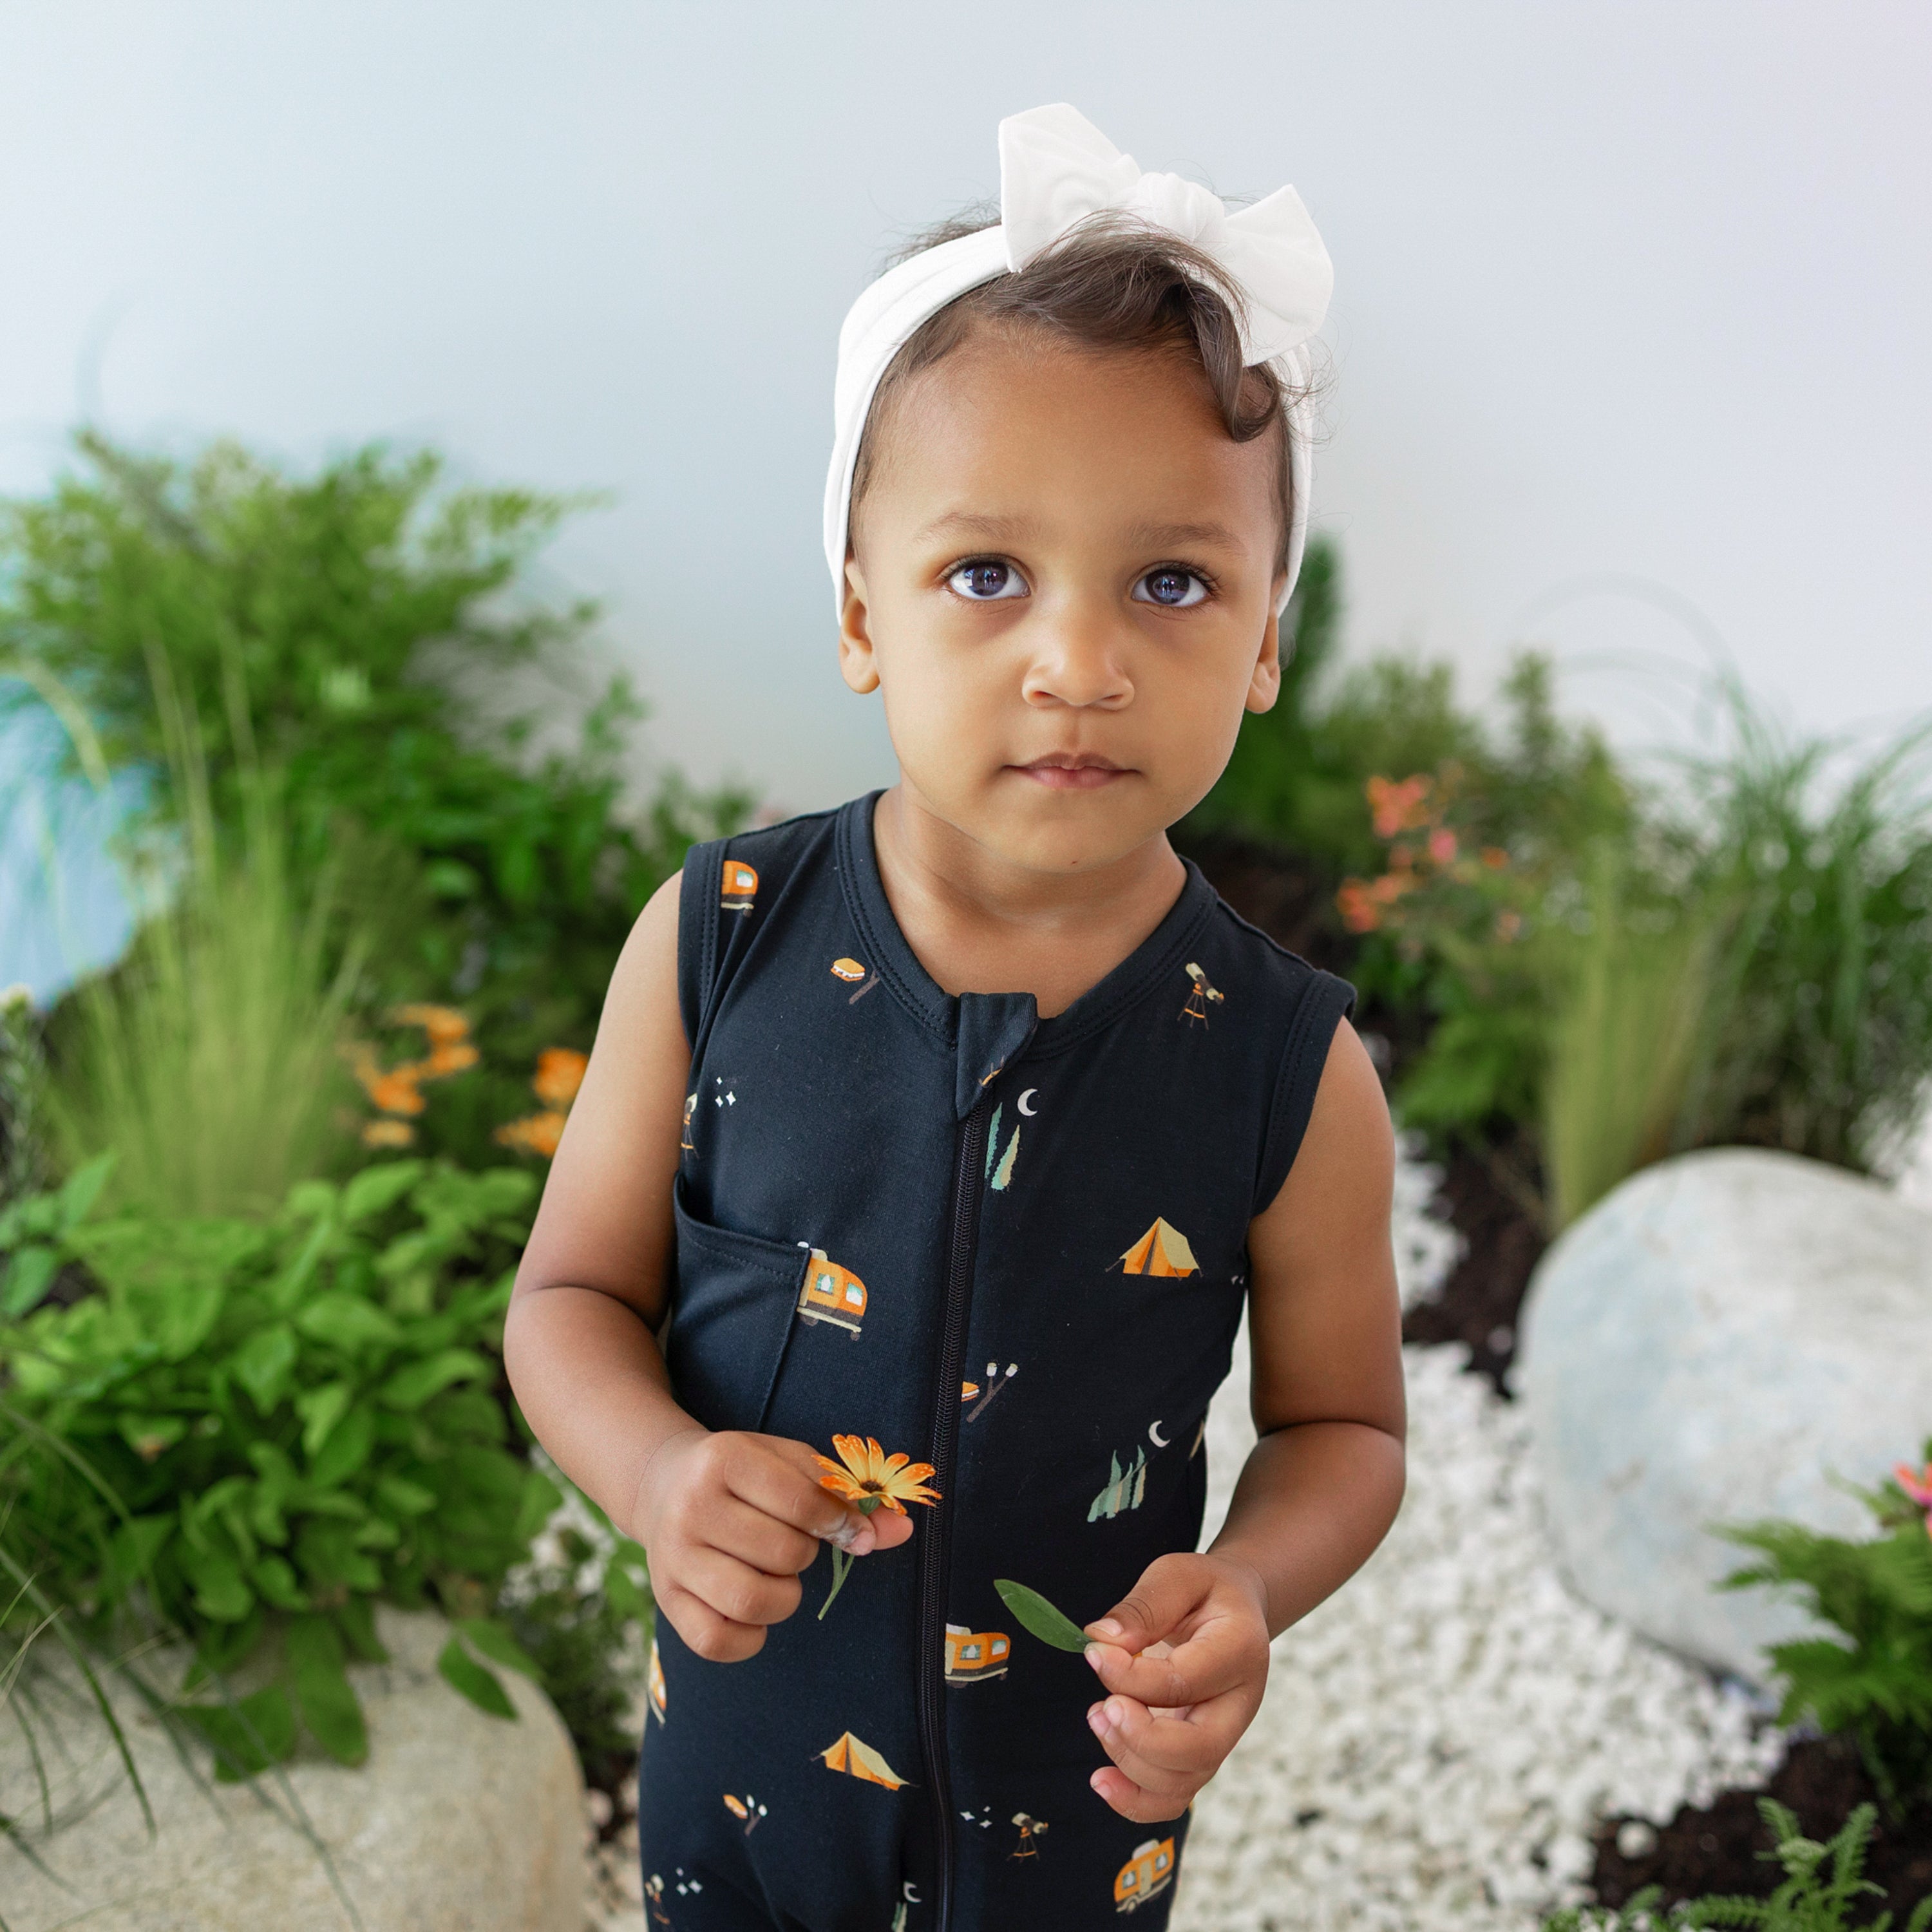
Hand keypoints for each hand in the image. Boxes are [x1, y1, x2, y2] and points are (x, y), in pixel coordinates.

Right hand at [632, 1427, 912, 1661]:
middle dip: (806, 1553)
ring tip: (776, 1574)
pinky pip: (717, 1642)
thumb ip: (846, 1495)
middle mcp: (691, 1507)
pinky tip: (754, 1610)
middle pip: (783, 1554)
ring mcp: (673, 1558)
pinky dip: (750, 1637)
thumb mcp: (791, 1464)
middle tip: (794, 1542)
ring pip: (752, 1601)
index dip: (840, 1523)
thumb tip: (902, 1531)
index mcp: (724, 1459)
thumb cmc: (745, 1473)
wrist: (665, 1482)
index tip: (852, 1531)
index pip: (802, 1502)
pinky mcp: (666, 1601)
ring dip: (784, 1596)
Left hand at [1081, 1551, 1272, 1821]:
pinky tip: (1102, 1780)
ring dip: (1129, 1762)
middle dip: (1140, 1738)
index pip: (1186, 1681)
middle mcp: (1240, 1704)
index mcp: (1240, 1650)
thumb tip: (1101, 1640)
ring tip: (1096, 1716)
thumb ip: (1143, 1606)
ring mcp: (1223, 1736)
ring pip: (1182, 1781)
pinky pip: (1174, 1797)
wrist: (1235, 1612)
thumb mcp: (1177, 1575)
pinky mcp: (1201, 1754)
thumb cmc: (1203, 1591)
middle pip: (1199, 1750)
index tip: (1093, 1653)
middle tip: (1101, 1707)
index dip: (1131, 1676)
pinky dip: (1136, 1801)